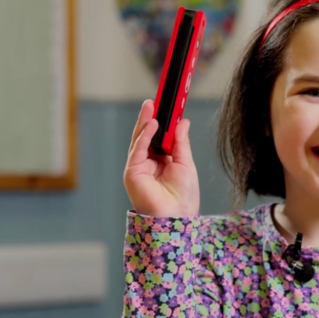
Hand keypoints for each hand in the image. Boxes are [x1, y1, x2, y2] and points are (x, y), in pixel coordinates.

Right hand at [123, 99, 199, 217]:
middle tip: (153, 101)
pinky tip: (151, 124)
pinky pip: (137, 150)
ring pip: (140, 140)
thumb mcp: (185, 163)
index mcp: (162, 162)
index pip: (160, 137)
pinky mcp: (133, 172)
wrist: (177, 216)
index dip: (162, 122)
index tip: (167, 106)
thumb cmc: (184, 196)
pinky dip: (144, 136)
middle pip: (147, 136)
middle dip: (150, 117)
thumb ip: (181, 142)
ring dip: (145, 122)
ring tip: (151, 107)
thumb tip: (183, 121)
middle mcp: (148, 163)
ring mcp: (139, 167)